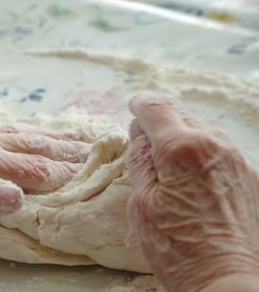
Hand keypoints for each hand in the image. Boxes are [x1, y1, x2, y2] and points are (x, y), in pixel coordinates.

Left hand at [0, 106, 89, 214]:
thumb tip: (16, 199)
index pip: (32, 170)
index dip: (63, 177)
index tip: (93, 179)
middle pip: (34, 148)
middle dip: (68, 155)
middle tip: (99, 155)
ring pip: (23, 135)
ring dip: (53, 139)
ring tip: (77, 138)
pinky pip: (3, 127)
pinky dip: (26, 129)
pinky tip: (27, 130)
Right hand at [127, 92, 258, 291]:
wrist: (226, 280)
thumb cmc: (177, 247)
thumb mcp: (141, 203)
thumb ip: (139, 160)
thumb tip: (139, 133)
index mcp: (181, 148)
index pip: (156, 108)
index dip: (140, 105)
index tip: (133, 106)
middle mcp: (214, 145)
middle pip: (180, 117)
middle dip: (159, 125)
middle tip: (144, 145)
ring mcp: (236, 159)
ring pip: (201, 132)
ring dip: (181, 139)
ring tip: (167, 165)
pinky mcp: (248, 175)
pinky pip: (217, 151)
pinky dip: (199, 154)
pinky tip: (190, 179)